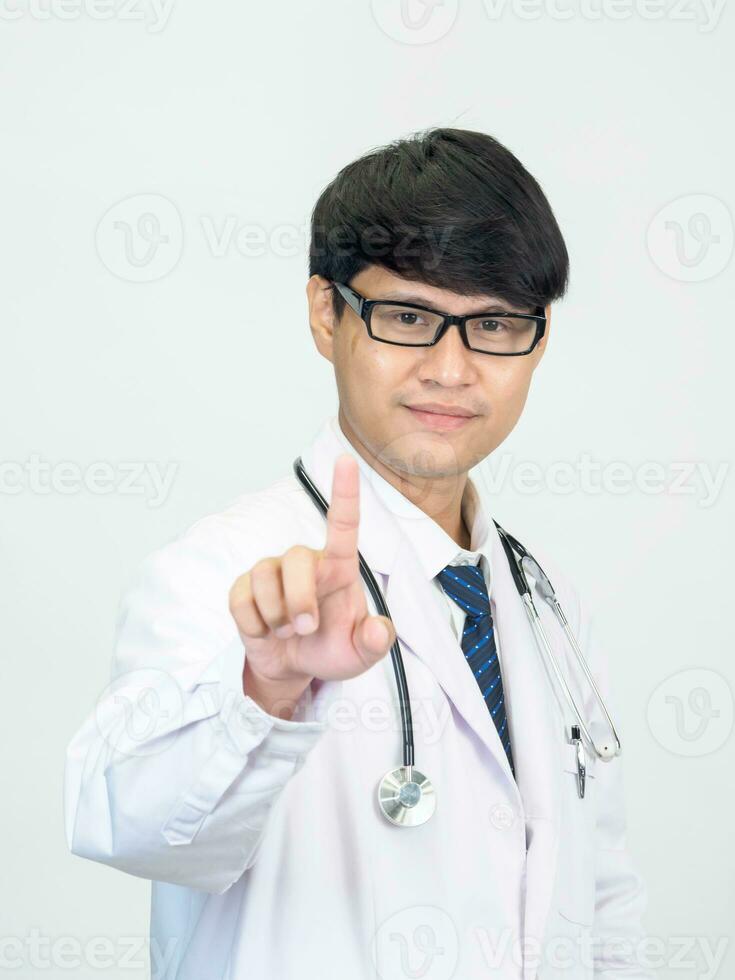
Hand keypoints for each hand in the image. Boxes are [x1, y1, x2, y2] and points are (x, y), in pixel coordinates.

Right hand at [229, 454, 395, 717]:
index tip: (346, 460)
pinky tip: (266, 632)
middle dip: (299, 599)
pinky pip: (241, 600)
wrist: (295, 667)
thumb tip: (380, 631)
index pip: (343, 525)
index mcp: (338, 568)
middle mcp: (304, 563)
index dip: (345, 492)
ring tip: (288, 633)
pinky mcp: (244, 589)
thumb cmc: (332, 648)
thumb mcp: (361, 653)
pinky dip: (254, 625)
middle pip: (295, 559)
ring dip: (277, 616)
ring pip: (264, 578)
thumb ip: (376, 642)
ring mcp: (272, 573)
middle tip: (306, 628)